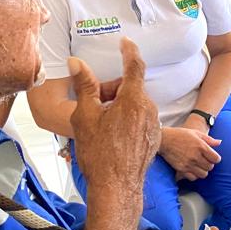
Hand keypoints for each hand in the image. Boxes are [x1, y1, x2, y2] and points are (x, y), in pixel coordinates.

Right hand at [70, 39, 160, 192]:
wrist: (116, 188)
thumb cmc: (99, 153)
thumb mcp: (85, 115)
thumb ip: (84, 85)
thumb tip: (76, 62)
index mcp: (134, 100)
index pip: (134, 65)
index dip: (129, 51)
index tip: (125, 42)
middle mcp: (149, 110)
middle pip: (131, 88)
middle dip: (112, 90)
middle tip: (93, 103)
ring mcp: (153, 125)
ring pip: (135, 104)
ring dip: (119, 106)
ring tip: (100, 124)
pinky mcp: (153, 138)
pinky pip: (140, 119)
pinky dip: (127, 119)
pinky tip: (112, 136)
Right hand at [161, 127, 221, 180]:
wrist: (164, 140)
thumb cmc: (180, 135)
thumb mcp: (196, 133)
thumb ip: (209, 139)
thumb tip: (220, 142)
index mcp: (201, 146)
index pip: (216, 159)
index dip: (216, 158)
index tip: (212, 157)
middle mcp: (195, 156)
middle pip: (210, 167)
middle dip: (209, 164)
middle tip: (205, 160)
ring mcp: (188, 163)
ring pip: (203, 174)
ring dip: (203, 170)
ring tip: (199, 165)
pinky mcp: (181, 169)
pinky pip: (193, 178)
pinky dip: (194, 175)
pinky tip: (192, 169)